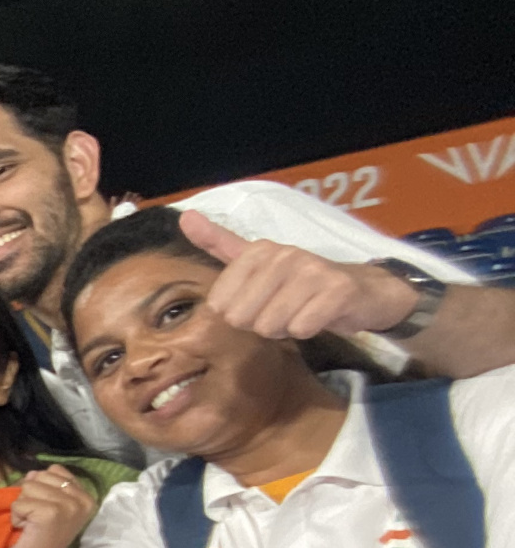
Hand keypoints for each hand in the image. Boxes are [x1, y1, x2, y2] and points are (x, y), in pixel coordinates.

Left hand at [4, 466, 98, 547]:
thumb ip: (45, 485)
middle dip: (30, 497)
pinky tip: (26, 531)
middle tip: (37, 521)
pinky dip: (17, 517)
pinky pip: (20, 503)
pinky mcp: (51, 514)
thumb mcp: (48, 505)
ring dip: (22, 508)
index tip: (45, 512)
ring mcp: (69, 506)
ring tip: (32, 526)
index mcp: (86, 496)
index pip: (54, 470)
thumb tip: (32, 472)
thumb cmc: (39, 538)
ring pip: (28, 487)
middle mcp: (83, 499)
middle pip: (39, 476)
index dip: (40, 489)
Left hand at [182, 210, 423, 341]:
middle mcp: (283, 255)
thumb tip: (185, 217)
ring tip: (302, 311)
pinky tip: (319, 317)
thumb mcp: (257, 261)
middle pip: (242, 318)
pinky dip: (308, 330)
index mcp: (258, 250)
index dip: (238, 313)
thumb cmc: (302, 283)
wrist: (362, 290)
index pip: (219, 303)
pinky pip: (300, 329)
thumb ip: (219, 243)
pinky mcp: (336, 291)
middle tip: (285, 308)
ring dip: (285, 327)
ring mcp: (312, 270)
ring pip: (270, 326)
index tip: (261, 300)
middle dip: (261, 323)